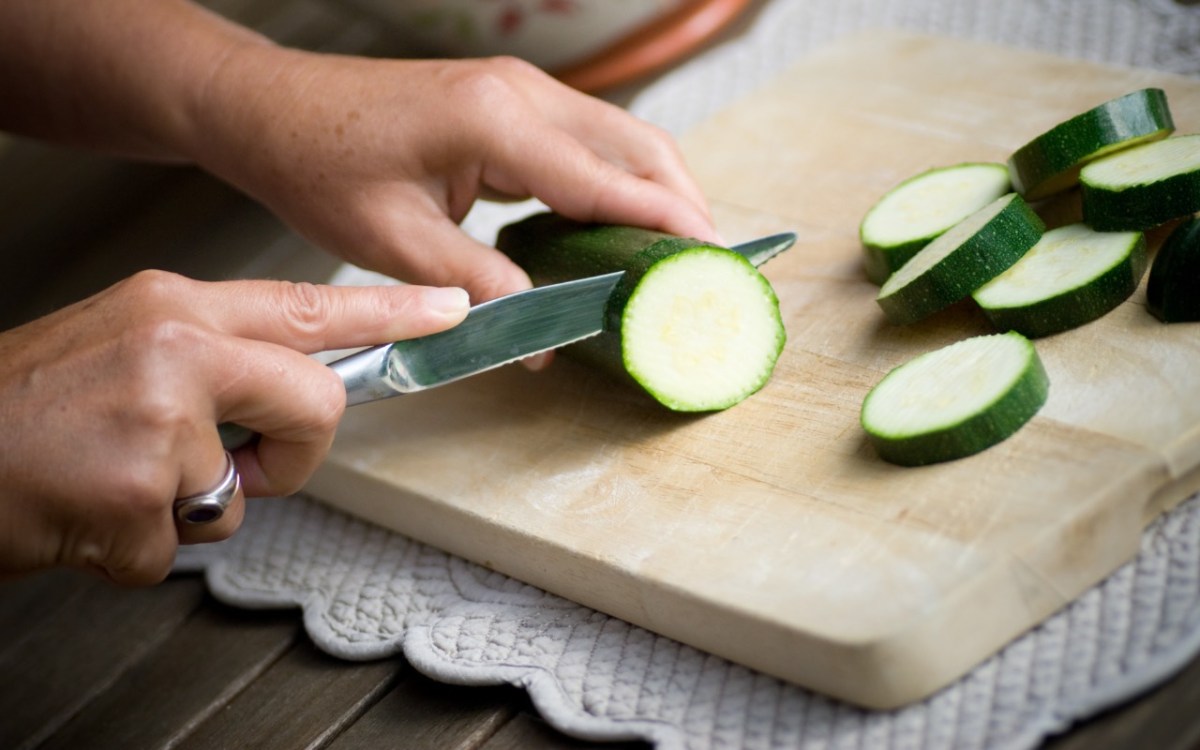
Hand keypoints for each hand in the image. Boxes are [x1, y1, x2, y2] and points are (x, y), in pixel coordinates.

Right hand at [0, 271, 467, 584]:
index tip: (452, 310)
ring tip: (122, 481)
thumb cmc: (26, 405)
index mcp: (175, 306)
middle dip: (299, 451)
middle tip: (245, 465)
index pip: (311, 303)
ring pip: (247, 491)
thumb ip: (214, 357)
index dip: (393, 310)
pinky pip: (182, 544)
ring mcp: (159, 419)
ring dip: (195, 506)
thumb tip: (292, 388)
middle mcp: (176, 348)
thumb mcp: (126, 343)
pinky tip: (88, 513)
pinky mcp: (139, 494)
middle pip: (319, 398)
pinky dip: (138, 548)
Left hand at [188, 51, 719, 302]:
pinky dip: (619, 181)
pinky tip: (623, 223)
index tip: (714, 260)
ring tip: (680, 252)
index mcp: (495, 121)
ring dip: (657, 190)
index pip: (608, 179)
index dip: (667, 223)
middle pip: (639, 145)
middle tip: (711, 265)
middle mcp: (521, 94)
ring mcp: (519, 92)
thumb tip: (539, 336)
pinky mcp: (509, 103)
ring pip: (620, 139)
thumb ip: (478, 288)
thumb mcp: (396, 243)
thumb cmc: (320, 165)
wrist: (273, 111)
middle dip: (684, 203)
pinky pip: (587, 141)